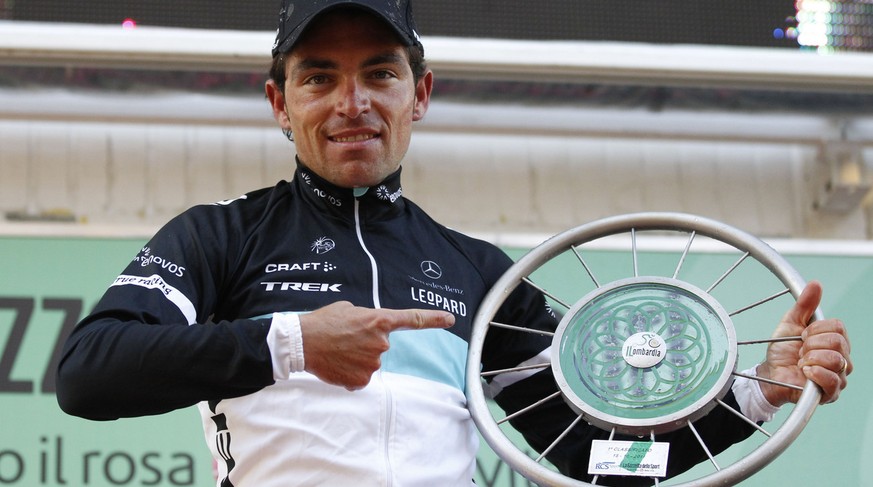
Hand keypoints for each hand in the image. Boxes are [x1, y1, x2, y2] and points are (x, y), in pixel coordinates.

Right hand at [299, 301, 454, 389]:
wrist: (302, 343)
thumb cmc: (323, 322)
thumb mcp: (349, 310)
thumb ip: (367, 319)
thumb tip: (370, 330)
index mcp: (378, 321)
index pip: (412, 319)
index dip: (433, 319)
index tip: (451, 319)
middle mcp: (381, 343)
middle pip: (380, 346)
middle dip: (365, 343)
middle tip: (345, 339)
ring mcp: (372, 363)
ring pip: (370, 363)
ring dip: (357, 358)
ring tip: (338, 351)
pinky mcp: (362, 381)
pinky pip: (361, 378)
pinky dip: (350, 373)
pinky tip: (337, 365)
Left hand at [757, 280, 850, 406]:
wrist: (769, 373)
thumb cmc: (782, 350)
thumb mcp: (791, 323)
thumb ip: (804, 305)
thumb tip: (815, 284)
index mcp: (836, 341)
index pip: (837, 327)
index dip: (815, 329)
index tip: (801, 336)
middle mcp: (843, 359)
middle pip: (838, 342)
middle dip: (811, 344)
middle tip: (800, 351)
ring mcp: (838, 378)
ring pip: (836, 360)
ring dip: (810, 359)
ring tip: (801, 362)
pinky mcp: (830, 394)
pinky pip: (832, 381)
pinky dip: (814, 373)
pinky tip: (804, 371)